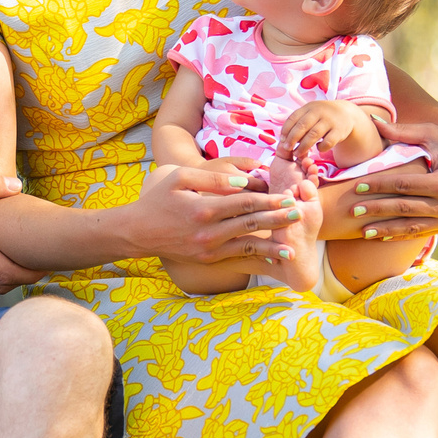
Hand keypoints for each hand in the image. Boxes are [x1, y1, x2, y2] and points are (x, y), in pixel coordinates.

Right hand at [127, 159, 308, 263]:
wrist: (137, 232)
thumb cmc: (158, 199)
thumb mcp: (179, 179)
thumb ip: (212, 180)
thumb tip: (244, 182)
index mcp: (204, 208)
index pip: (244, 203)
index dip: (268, 200)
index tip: (288, 196)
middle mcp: (208, 231)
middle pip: (251, 223)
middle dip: (277, 220)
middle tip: (300, 214)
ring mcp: (209, 248)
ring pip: (247, 244)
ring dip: (272, 245)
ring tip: (293, 245)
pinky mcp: (208, 258)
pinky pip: (237, 256)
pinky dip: (257, 257)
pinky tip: (273, 258)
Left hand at [277, 99, 353, 163]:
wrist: (346, 113)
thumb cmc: (322, 116)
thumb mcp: (310, 113)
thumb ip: (298, 122)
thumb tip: (283, 138)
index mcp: (309, 107)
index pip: (293, 118)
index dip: (286, 130)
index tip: (282, 141)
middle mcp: (319, 112)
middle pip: (302, 126)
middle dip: (292, 138)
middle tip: (287, 148)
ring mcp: (330, 121)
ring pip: (314, 135)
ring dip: (303, 146)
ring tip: (297, 153)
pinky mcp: (340, 131)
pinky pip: (328, 142)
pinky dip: (321, 147)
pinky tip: (318, 148)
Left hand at [340, 116, 437, 241]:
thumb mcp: (430, 134)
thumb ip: (402, 131)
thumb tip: (371, 120)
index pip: (403, 185)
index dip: (379, 185)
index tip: (357, 185)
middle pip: (404, 207)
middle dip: (376, 209)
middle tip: (352, 209)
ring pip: (410, 226)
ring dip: (385, 229)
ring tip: (362, 230)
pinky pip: (420, 232)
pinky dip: (399, 235)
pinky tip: (380, 236)